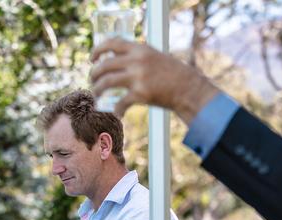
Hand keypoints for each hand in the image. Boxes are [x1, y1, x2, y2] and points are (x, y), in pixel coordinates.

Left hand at [90, 38, 218, 121]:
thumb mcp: (155, 57)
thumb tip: (118, 63)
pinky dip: (116, 110)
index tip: (92, 58)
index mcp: (140, 49)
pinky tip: (118, 114)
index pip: (112, 43)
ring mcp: (138, 77)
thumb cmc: (173, 74)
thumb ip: (138, 57)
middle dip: (94, 74)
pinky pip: (120, 102)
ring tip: (97, 95)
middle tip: (93, 81)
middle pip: (104, 65)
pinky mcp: (141, 94)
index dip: (98, 49)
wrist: (189, 89)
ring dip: (97, 89)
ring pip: (106, 82)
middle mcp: (137, 60)